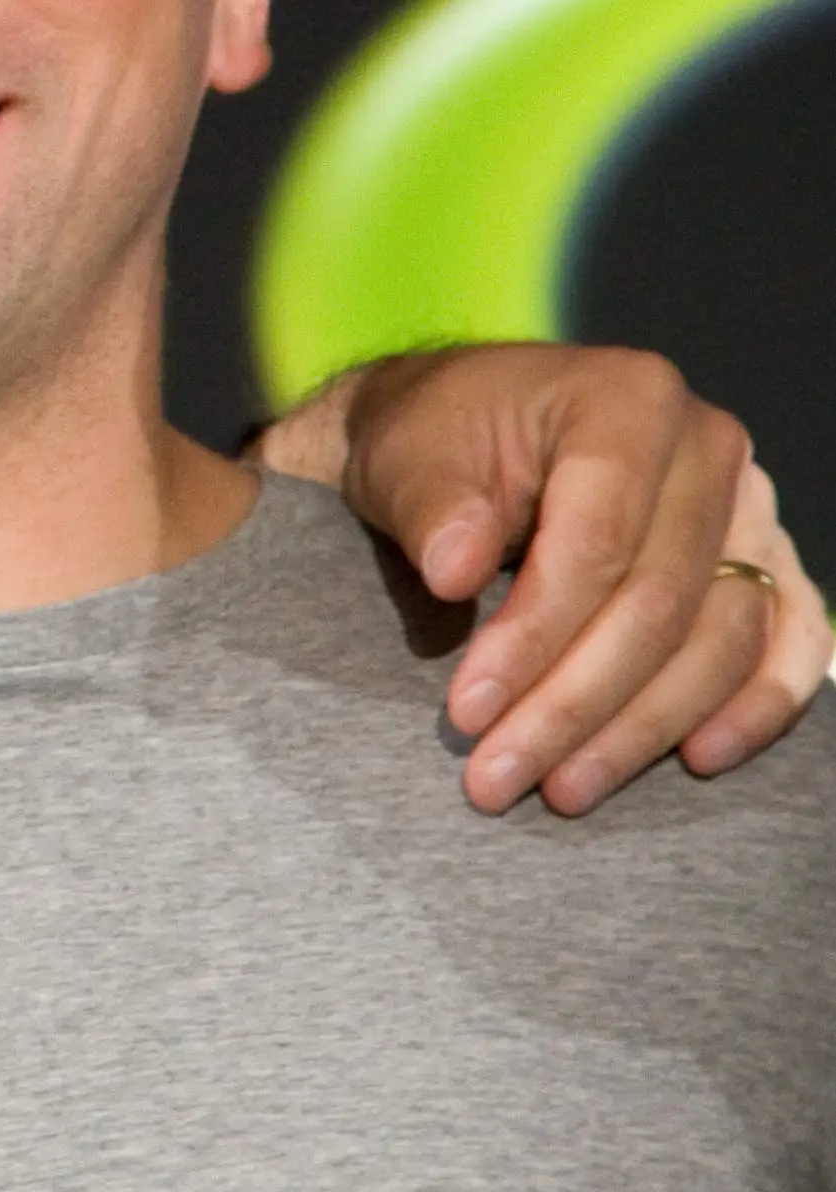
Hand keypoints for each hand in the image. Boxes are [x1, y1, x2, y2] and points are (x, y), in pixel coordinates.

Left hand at [254, 344, 826, 815]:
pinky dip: (755, 704)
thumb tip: (457, 571)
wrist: (461, 428)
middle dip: (575, 705)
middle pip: (660, 604)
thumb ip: (432, 508)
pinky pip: (787, 638)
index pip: (598, 545)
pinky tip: (699, 758)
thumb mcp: (404, 454)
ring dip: (644, 727)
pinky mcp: (760, 559)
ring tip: (562, 789)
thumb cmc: (431, 439)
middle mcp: (709, 449)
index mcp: (629, 402)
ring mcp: (746, 507)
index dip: (535, 638)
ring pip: (720, 638)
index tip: (467, 711)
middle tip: (498, 777)